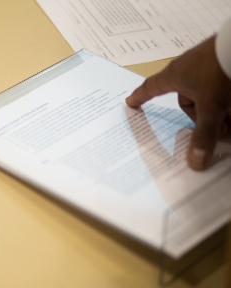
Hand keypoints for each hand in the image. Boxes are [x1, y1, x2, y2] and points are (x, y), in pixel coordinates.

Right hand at [126, 37, 230, 169]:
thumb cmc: (219, 69)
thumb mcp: (211, 108)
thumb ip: (204, 135)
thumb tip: (194, 162)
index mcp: (174, 75)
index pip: (150, 88)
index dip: (140, 97)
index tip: (131, 101)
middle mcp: (187, 68)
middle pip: (187, 101)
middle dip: (201, 117)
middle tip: (216, 129)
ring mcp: (205, 63)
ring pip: (206, 95)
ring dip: (217, 111)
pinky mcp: (221, 62)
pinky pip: (218, 86)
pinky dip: (225, 99)